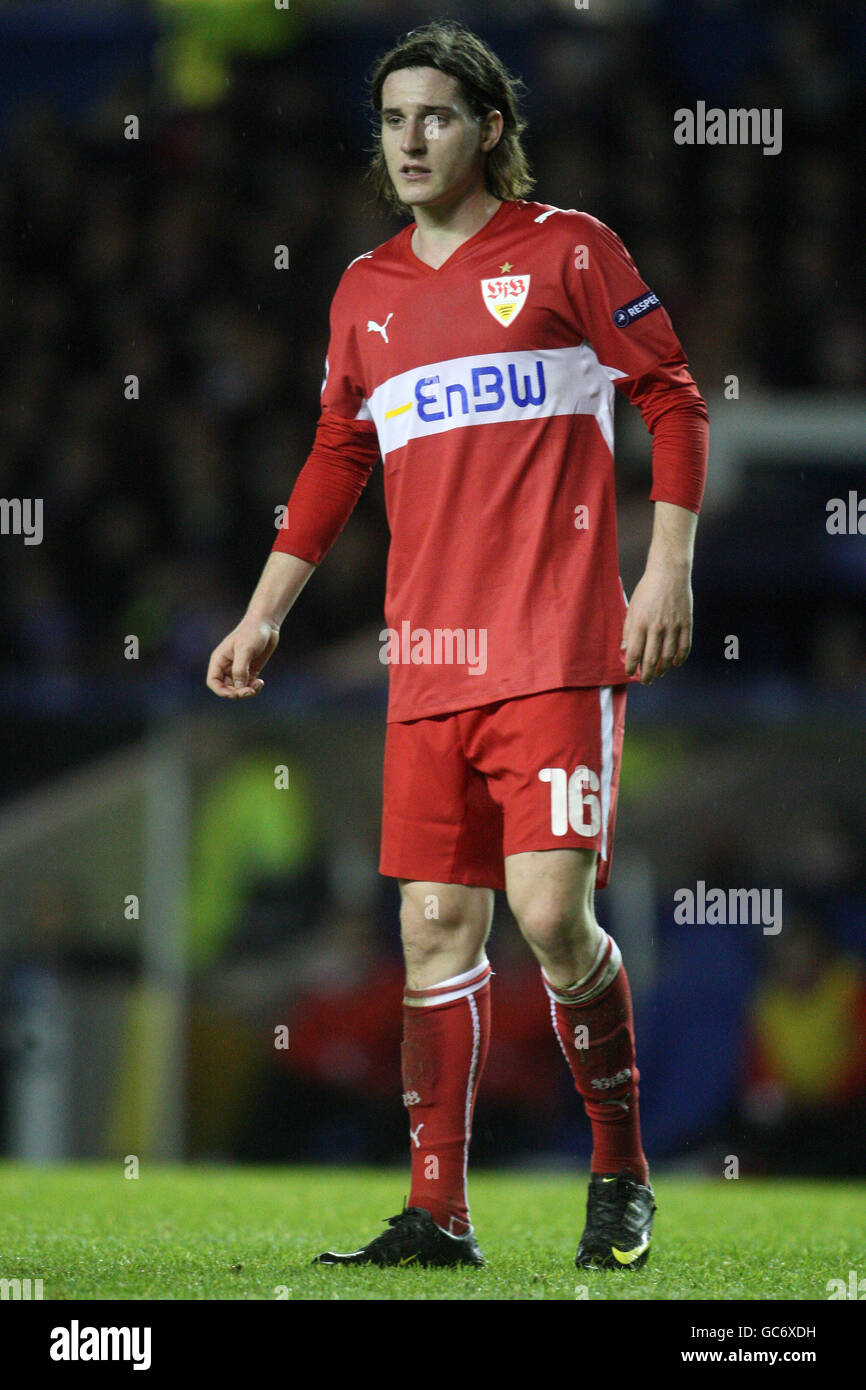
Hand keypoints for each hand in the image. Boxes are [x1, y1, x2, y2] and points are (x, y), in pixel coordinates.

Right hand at [206, 615, 278, 697]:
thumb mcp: (245, 650)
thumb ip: (240, 669)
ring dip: (247, 691)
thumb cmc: (252, 632)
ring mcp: (238, 669)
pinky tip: (260, 682)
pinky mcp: (250, 670)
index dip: (221, 691)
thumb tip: (239, 687)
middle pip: (226, 688)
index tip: (234, 694)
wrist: (266, 624)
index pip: (213, 681)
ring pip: (238, 689)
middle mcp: (227, 666)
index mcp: (219, 660)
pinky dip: (253, 687)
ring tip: (258, 684)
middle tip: (250, 691)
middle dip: (237, 693)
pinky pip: (248, 685)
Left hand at [621, 560, 691, 684]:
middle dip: (646, 674)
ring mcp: (673, 626)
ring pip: (668, 656)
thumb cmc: (647, 590)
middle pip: (651, 660)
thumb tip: (625, 650)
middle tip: (645, 681)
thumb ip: (629, 630)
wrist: (669, 573)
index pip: (634, 653)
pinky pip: (684, 647)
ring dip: (662, 669)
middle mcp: (656, 627)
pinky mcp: (686, 623)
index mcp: (640, 623)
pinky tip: (675, 664)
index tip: (629, 672)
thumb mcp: (632, 608)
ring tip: (658, 674)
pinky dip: (680, 658)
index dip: (631, 667)